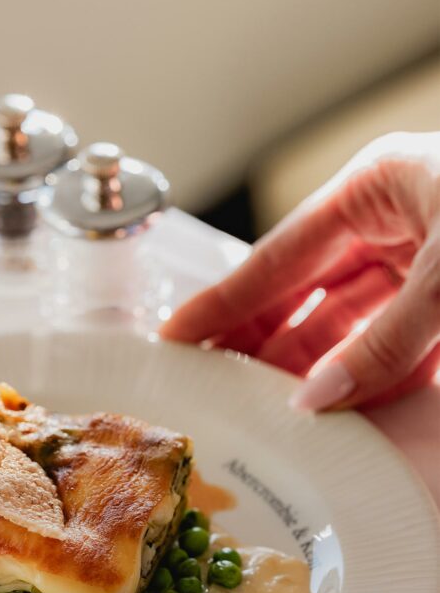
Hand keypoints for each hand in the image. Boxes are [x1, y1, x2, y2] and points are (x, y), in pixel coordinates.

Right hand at [162, 133, 439, 409]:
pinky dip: (376, 375)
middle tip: (217, 385)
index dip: (224, 303)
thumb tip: (317, 397)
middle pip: (305, 291)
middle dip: (264, 342)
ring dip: (317, 367)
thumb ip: (384, 344)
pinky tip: (345, 406)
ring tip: (274, 408)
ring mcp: (422, 256)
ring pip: (349, 321)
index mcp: (376, 185)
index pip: (278, 257)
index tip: (178, 337)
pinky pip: (398, 341)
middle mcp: (393, 218)